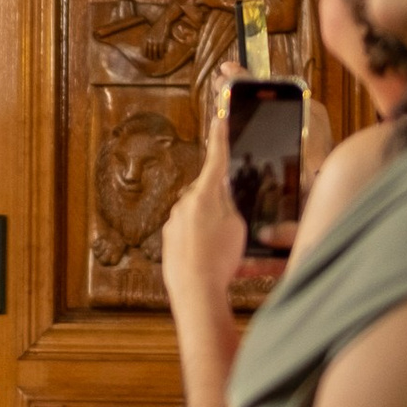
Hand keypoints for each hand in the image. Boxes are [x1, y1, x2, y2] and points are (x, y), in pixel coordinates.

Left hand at [160, 80, 246, 297]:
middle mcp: (185, 202)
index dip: (221, 137)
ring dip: (212, 227)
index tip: (221, 116)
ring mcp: (174, 220)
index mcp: (205, 194)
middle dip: (222, 205)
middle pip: (209, 193)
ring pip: (199, 215)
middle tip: (233, 229)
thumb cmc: (220, 259)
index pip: (216, 158)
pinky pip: (190, 232)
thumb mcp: (237, 225)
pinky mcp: (169, 238)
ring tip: (222, 250)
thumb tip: (223, 195)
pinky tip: (209, 257)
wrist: (195, 290)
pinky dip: (201, 241)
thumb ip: (230, 203)